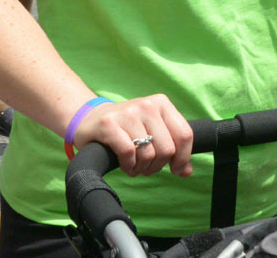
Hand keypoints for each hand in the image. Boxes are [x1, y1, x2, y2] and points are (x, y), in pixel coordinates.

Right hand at [72, 94, 193, 178]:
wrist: (90, 119)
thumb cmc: (126, 128)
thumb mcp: (152, 131)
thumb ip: (172, 148)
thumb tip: (186, 171)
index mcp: (161, 103)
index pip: (184, 135)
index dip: (183, 158)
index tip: (175, 169)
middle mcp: (146, 105)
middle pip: (167, 149)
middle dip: (158, 165)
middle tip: (147, 167)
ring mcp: (127, 113)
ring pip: (148, 154)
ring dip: (142, 168)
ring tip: (135, 166)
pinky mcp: (109, 124)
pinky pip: (129, 154)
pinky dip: (129, 166)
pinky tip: (125, 165)